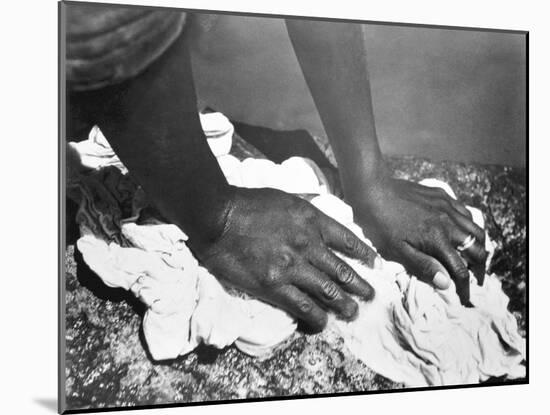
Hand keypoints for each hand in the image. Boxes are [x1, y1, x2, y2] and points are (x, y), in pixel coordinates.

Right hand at [188, 186, 376, 331]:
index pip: (347, 240)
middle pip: (342, 270)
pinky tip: (323, 323)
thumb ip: (305, 209)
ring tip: (354, 312)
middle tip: (371, 296)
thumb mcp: (285, 197)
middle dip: (360, 285)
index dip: (364, 254)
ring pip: (329, 291)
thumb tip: (318, 214)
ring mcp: (293, 267)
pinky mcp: (275, 286)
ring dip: (345, 304)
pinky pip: (303, 306)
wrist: (218, 217)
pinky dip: (316, 317)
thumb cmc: (247, 203)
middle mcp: (308, 244)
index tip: (375, 264)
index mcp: (312, 220)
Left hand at [352, 175, 486, 303]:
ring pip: (476, 229)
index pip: (461, 269)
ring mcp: (447, 207)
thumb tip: (446, 283)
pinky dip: (471, 225)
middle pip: (477, 249)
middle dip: (480, 267)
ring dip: (479, 246)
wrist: (372, 190)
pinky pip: (465, 212)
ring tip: (475, 257)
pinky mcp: (442, 196)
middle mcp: (448, 223)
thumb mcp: (397, 250)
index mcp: (438, 240)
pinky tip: (464, 231)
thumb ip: (423, 266)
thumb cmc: (380, 224)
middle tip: (476, 279)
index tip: (465, 297)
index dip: (465, 286)